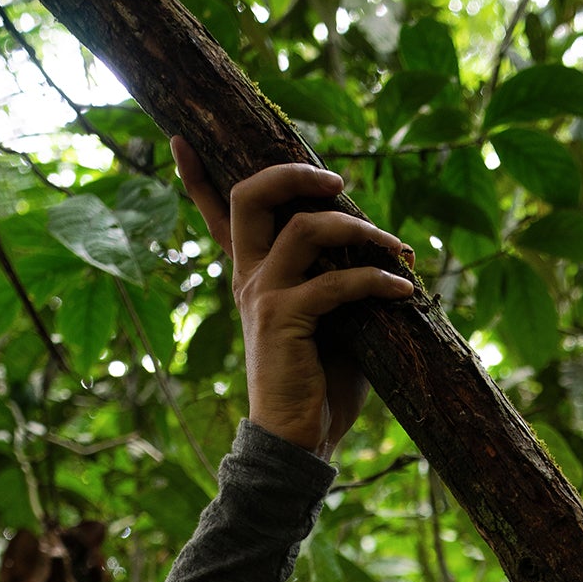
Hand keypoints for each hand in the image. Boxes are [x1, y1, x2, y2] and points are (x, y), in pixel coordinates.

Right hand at [171, 138, 413, 458]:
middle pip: (251, 195)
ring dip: (358, 227)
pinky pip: (336, 282)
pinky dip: (376, 281)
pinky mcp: (285, 318)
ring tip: (394, 247)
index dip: (196, 179)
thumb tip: (387, 261)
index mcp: (253, 278)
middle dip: (295, 174)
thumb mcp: (335, 327)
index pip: (217, 218)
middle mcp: (250, 278)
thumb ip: (342, 287)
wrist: (298, 442)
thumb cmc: (319, 388)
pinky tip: (402, 291)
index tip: (180, 139)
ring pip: (304, 228)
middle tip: (338, 182)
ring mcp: (264, 295)